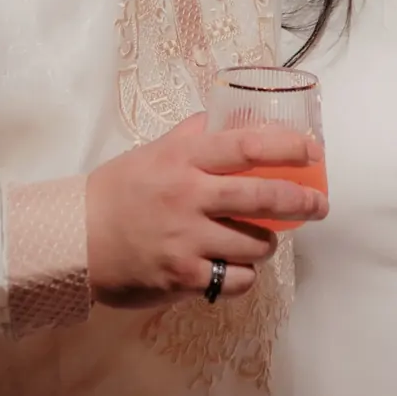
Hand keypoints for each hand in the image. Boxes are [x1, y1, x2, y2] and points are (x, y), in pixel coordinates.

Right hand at [84, 113, 327, 309]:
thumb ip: (194, 135)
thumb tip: (234, 117)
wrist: (77, 240)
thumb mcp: (155, 151)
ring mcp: (188, 239)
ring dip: (265, 243)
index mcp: (184, 160)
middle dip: (302, 201)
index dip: (287, 146)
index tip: (313, 150)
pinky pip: (236, 279)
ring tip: (257, 239)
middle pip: (263, 197)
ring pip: (256, 244)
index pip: (247, 145)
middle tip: (319, 204)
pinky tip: (232, 267)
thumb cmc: (120, 191)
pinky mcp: (184, 277)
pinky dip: (242, 275)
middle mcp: (189, 196)